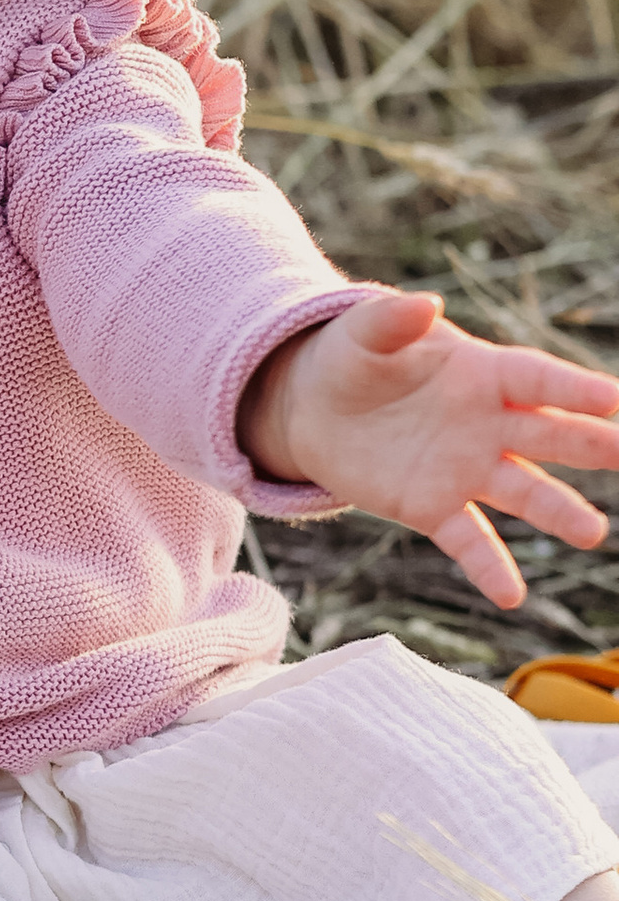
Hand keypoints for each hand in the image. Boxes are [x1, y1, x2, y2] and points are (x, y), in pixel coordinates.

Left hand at [240, 288, 618, 608]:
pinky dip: (489, 567)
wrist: (313, 408)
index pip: (538, 379)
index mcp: (482, 372)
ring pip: (522, 491)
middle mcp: (488, 423)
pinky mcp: (433, 508)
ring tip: (592, 534)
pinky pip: (469, 540)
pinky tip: (511, 597)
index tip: (613, 399)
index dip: (574, 388)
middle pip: (549, 435)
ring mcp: (466, 469)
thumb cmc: (350, 358)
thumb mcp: (362, 333)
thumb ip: (392, 320)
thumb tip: (425, 304)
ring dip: (556, 512)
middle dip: (592, 444)